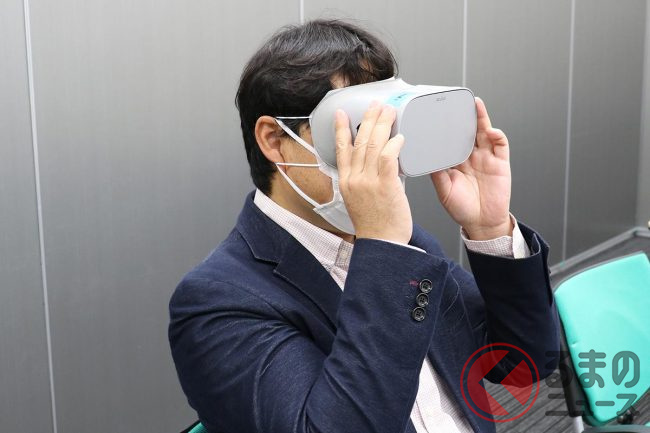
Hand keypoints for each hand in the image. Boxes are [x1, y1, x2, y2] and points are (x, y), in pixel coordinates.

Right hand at [335, 101, 412, 243]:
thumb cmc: (374, 225)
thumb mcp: (358, 200)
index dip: (341, 128)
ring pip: (374, 145)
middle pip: (359, 141)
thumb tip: (375, 162)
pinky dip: (394, 144)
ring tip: (390, 111)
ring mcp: (369, 182)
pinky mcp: (386, 186)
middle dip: (368, 119)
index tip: (342, 114)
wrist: (381, 244)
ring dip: (382, 124)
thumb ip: (362, 180)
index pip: (341, 149)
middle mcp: (355, 179)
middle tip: (376, 105)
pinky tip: (400, 136)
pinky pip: (389, 158)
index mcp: (346, 182)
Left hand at [430, 97, 511, 239]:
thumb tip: (426, 159)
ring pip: (484, 132)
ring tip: (476, 105)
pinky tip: (491, 131)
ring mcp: (486, 158)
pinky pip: (501, 145)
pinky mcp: (501, 163)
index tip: (436, 114)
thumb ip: (437, 174)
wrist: (481, 223)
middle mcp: (471, 156)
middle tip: (457, 100)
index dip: (446, 126)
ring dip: (481, 118)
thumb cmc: (461, 208)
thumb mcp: (444, 190)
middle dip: (464, 115)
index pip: (450, 138)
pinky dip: (496, 136)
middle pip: (468, 130)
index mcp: (455, 160)